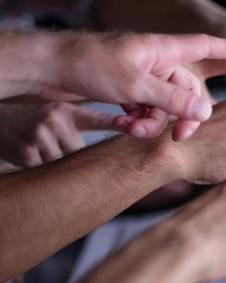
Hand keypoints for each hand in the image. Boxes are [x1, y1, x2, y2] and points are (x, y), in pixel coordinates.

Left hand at [0, 29, 225, 139]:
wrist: (51, 68)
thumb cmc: (91, 63)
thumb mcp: (136, 84)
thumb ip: (172, 98)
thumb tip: (205, 110)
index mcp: (165, 49)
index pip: (208, 46)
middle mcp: (158, 63)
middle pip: (187, 92)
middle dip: (181, 116)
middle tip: (178, 137)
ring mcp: (144, 78)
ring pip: (166, 108)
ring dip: (152, 123)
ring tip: (131, 125)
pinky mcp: (130, 92)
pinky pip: (147, 112)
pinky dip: (138, 122)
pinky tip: (121, 123)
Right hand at [0, 102, 115, 167]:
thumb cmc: (36, 121)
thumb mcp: (61, 113)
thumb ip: (90, 120)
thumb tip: (125, 128)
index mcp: (66, 111)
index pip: (98, 120)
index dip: (120, 126)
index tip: (140, 131)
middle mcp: (54, 121)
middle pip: (80, 152)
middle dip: (72, 155)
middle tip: (56, 147)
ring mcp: (39, 137)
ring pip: (64, 164)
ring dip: (56, 164)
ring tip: (40, 149)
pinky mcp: (27, 154)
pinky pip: (47, 171)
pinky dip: (42, 168)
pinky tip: (30, 155)